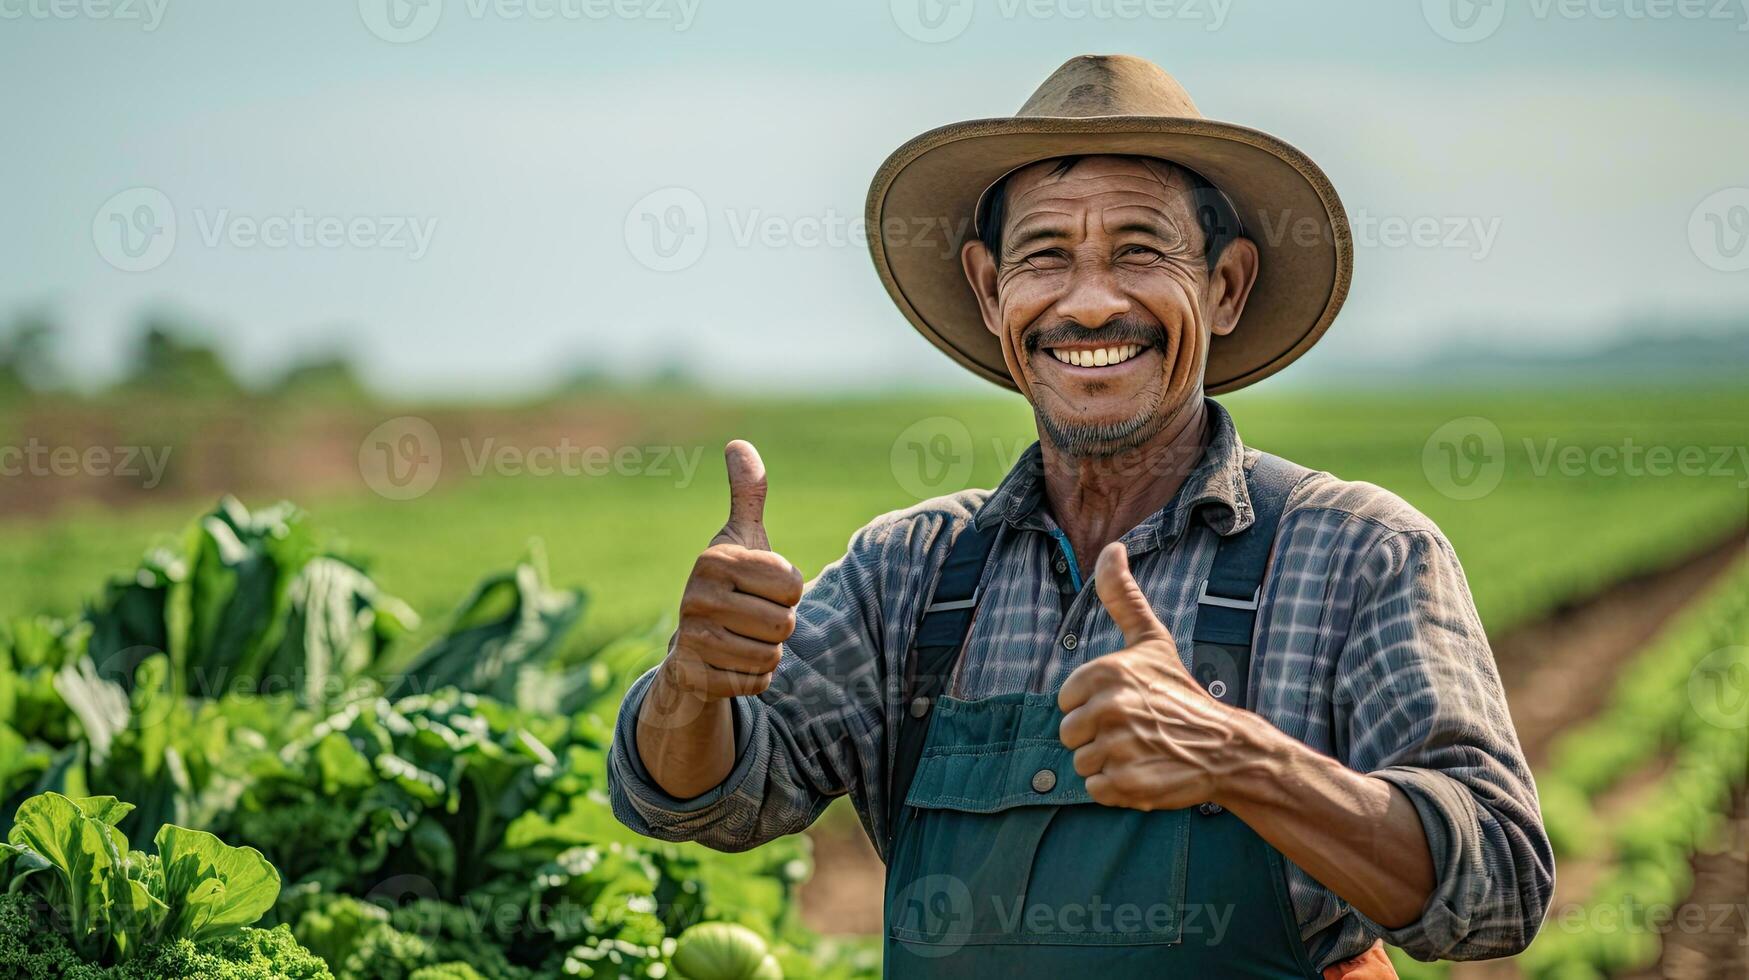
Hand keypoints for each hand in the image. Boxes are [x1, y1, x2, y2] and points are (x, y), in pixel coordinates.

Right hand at [657, 440, 803, 700]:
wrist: (690, 648)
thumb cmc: (728, 585)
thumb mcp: (740, 539)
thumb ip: (748, 494)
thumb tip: (738, 443)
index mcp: (715, 560)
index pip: (792, 584)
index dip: (789, 591)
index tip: (763, 588)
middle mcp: (697, 596)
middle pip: (784, 623)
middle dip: (781, 625)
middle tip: (753, 618)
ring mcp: (692, 639)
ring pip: (772, 654)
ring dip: (768, 651)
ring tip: (743, 638)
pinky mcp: (694, 676)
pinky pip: (757, 682)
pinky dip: (755, 678)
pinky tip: (733, 663)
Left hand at [1057, 542, 1252, 810]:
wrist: (1226, 747)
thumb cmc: (1181, 691)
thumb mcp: (1151, 640)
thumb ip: (1123, 596)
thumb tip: (1112, 547)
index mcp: (1107, 672)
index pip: (1065, 701)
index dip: (1091, 706)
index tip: (1126, 703)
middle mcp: (1111, 708)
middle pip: (1068, 734)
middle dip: (1097, 737)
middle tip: (1135, 730)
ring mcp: (1120, 747)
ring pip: (1081, 763)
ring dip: (1108, 762)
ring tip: (1141, 750)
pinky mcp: (1128, 783)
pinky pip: (1096, 790)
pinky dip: (1117, 788)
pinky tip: (1145, 771)